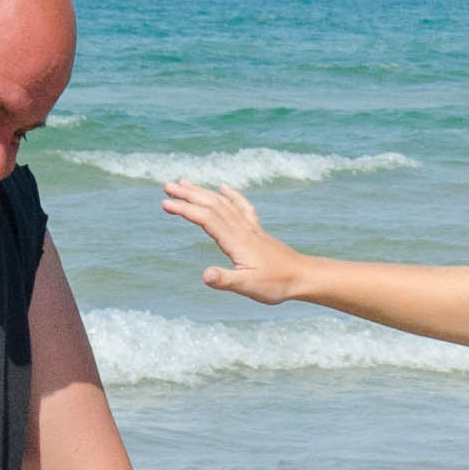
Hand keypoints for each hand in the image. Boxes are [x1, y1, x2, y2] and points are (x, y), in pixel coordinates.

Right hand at [159, 181, 305, 303]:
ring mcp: (250, 227)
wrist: (302, 276)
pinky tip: (223, 187)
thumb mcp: (248, 287)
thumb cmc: (276, 284)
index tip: (165, 203)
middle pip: (212, 204)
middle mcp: (242, 229)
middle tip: (167, 186)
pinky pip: (241, 206)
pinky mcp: (256, 231)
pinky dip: (230, 194)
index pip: (206, 218)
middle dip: (188, 194)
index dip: (185, 209)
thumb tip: (204, 275)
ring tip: (184, 183)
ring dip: (203, 191)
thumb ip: (225, 280)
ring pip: (223, 202)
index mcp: (236, 240)